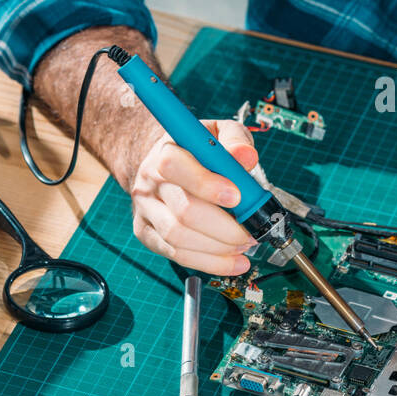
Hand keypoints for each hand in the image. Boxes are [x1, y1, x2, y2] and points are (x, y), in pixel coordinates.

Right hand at [129, 119, 258, 274]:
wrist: (163, 164)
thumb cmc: (197, 149)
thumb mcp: (218, 132)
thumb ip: (235, 139)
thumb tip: (245, 156)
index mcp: (165, 152)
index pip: (176, 167)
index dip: (207, 185)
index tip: (237, 197)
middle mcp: (150, 182)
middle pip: (183, 212)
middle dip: (224, 228)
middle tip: (251, 232)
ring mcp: (145, 210)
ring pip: (178, 238)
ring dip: (219, 248)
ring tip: (244, 245)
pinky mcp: (146, 232)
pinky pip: (176, 255)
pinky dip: (210, 263)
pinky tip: (234, 261)